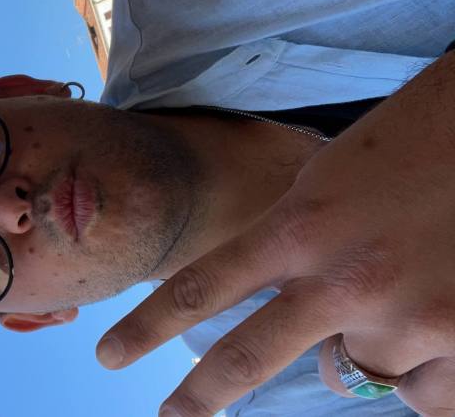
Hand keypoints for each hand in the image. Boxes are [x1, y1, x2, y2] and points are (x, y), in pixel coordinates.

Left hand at [95, 53, 454, 415]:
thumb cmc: (415, 142)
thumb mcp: (331, 179)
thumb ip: (297, 246)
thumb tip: (304, 326)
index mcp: (299, 225)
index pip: (200, 286)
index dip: (148, 327)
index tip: (110, 354)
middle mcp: (342, 279)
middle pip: (248, 358)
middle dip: (201, 397)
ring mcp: (408, 317)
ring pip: (362, 369)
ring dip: (376, 340)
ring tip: (416, 283)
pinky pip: (425, 393)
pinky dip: (430, 371)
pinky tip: (444, 322)